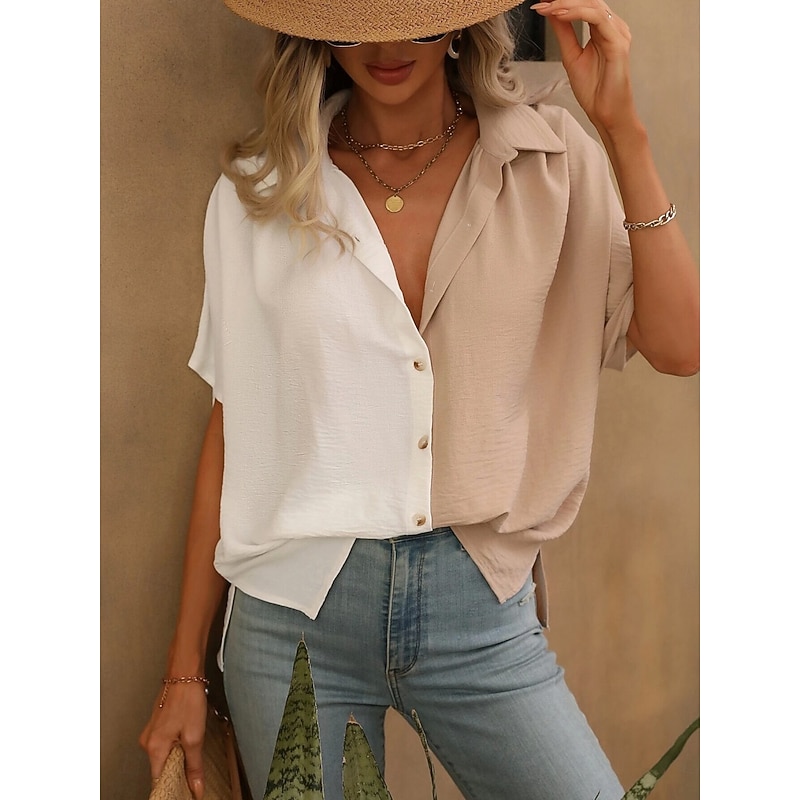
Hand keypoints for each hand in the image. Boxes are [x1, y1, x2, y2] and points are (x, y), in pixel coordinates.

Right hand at [139, 682, 208, 798]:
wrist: (184, 674)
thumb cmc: (187, 699)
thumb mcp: (195, 736)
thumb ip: (194, 765)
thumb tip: (195, 787)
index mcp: (154, 748)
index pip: (158, 781)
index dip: (173, 788)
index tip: (185, 792)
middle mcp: (148, 742)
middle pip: (161, 768)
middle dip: (177, 773)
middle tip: (194, 775)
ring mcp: (152, 733)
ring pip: (164, 756)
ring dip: (178, 758)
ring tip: (193, 754)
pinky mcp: (158, 725)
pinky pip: (165, 744)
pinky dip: (176, 747)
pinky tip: (188, 741)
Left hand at [531, 0, 638, 136]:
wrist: (606, 113)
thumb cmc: (594, 90)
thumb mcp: (571, 56)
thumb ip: (564, 33)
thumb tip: (552, 13)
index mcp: (604, 30)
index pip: (584, 6)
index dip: (562, 2)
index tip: (540, 3)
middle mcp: (613, 28)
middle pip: (589, 1)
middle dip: (562, 0)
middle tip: (541, 2)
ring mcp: (618, 34)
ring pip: (593, 6)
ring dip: (567, 3)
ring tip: (548, 7)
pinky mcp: (618, 44)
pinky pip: (598, 19)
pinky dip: (577, 14)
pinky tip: (560, 15)